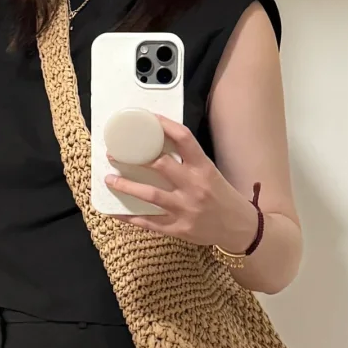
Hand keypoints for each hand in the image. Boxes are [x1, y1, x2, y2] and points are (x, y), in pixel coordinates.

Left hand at [105, 117, 259, 251]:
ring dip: (127, 186)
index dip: (164, 126)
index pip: (183, 139)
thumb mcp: (211, 173)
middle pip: (161, 165)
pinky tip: (116, 212)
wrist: (238, 228)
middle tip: (116, 153)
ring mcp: (185, 209)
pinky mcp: (178, 229)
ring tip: (110, 179)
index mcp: (203, 168)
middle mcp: (193, 186)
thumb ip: (189, 161)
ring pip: (150, 195)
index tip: (147, 119)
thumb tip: (160, 147)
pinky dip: (130, 217)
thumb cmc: (222, 197)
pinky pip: (149, 222)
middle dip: (135, 158)